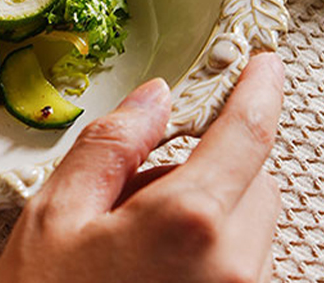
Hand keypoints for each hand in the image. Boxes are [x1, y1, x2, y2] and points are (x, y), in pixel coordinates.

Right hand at [0, 52, 283, 282]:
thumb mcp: (57, 213)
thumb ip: (113, 145)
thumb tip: (154, 99)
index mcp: (188, 224)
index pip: (246, 135)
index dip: (259, 88)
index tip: (266, 62)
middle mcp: (234, 268)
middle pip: (256, 178)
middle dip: (216, 156)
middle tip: (148, 174)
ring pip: (252, 220)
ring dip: (212, 202)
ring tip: (138, 233)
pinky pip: (243, 260)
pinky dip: (213, 241)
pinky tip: (154, 262)